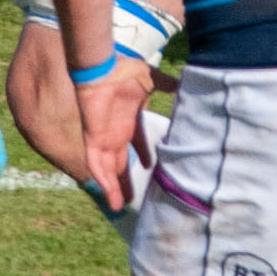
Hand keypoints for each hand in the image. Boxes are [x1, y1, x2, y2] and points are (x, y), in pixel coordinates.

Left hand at [74, 55, 155, 210]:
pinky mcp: (93, 139)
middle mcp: (116, 132)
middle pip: (120, 162)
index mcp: (129, 120)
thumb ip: (166, 84)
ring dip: (114, 187)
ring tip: (120, 207)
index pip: (137, 143)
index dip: (143, 155)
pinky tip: (108, 195)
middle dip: (125, 180)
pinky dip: (102, 180)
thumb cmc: (123, 71)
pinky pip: (96, 165)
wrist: (102, 68)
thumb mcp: (151, 79)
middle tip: (132, 199)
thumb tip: (183, 82)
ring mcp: (104, 137)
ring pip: (108, 169)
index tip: (148, 167)